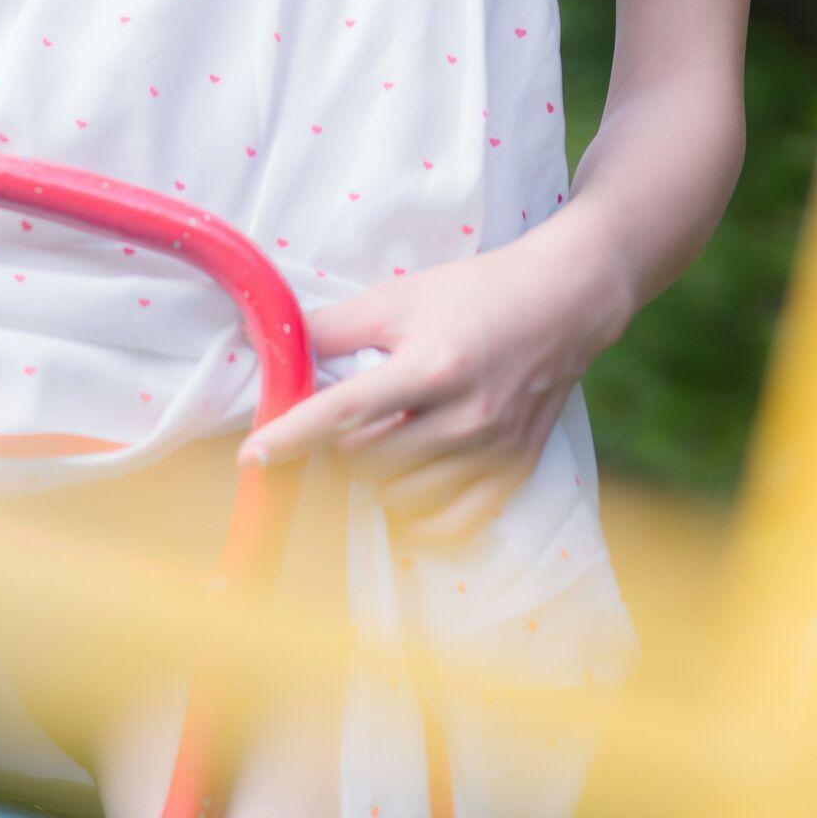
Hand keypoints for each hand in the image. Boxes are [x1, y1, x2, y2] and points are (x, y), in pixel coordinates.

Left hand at [235, 226, 619, 538]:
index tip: (253, 456)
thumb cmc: (474, 293)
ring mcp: (495, 449)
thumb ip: (334, 326)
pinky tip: (412, 477)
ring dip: (376, 474)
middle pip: (366, 461)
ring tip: (388, 435)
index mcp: (433, 364)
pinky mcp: (516, 471)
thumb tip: (272, 343)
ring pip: (401, 496)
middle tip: (354, 412)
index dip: (291, 435)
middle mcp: (467, 415)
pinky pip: (449, 524)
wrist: (564, 303)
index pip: (344, 411)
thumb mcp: (399, 296)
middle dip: (340, 442)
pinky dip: (418, 510)